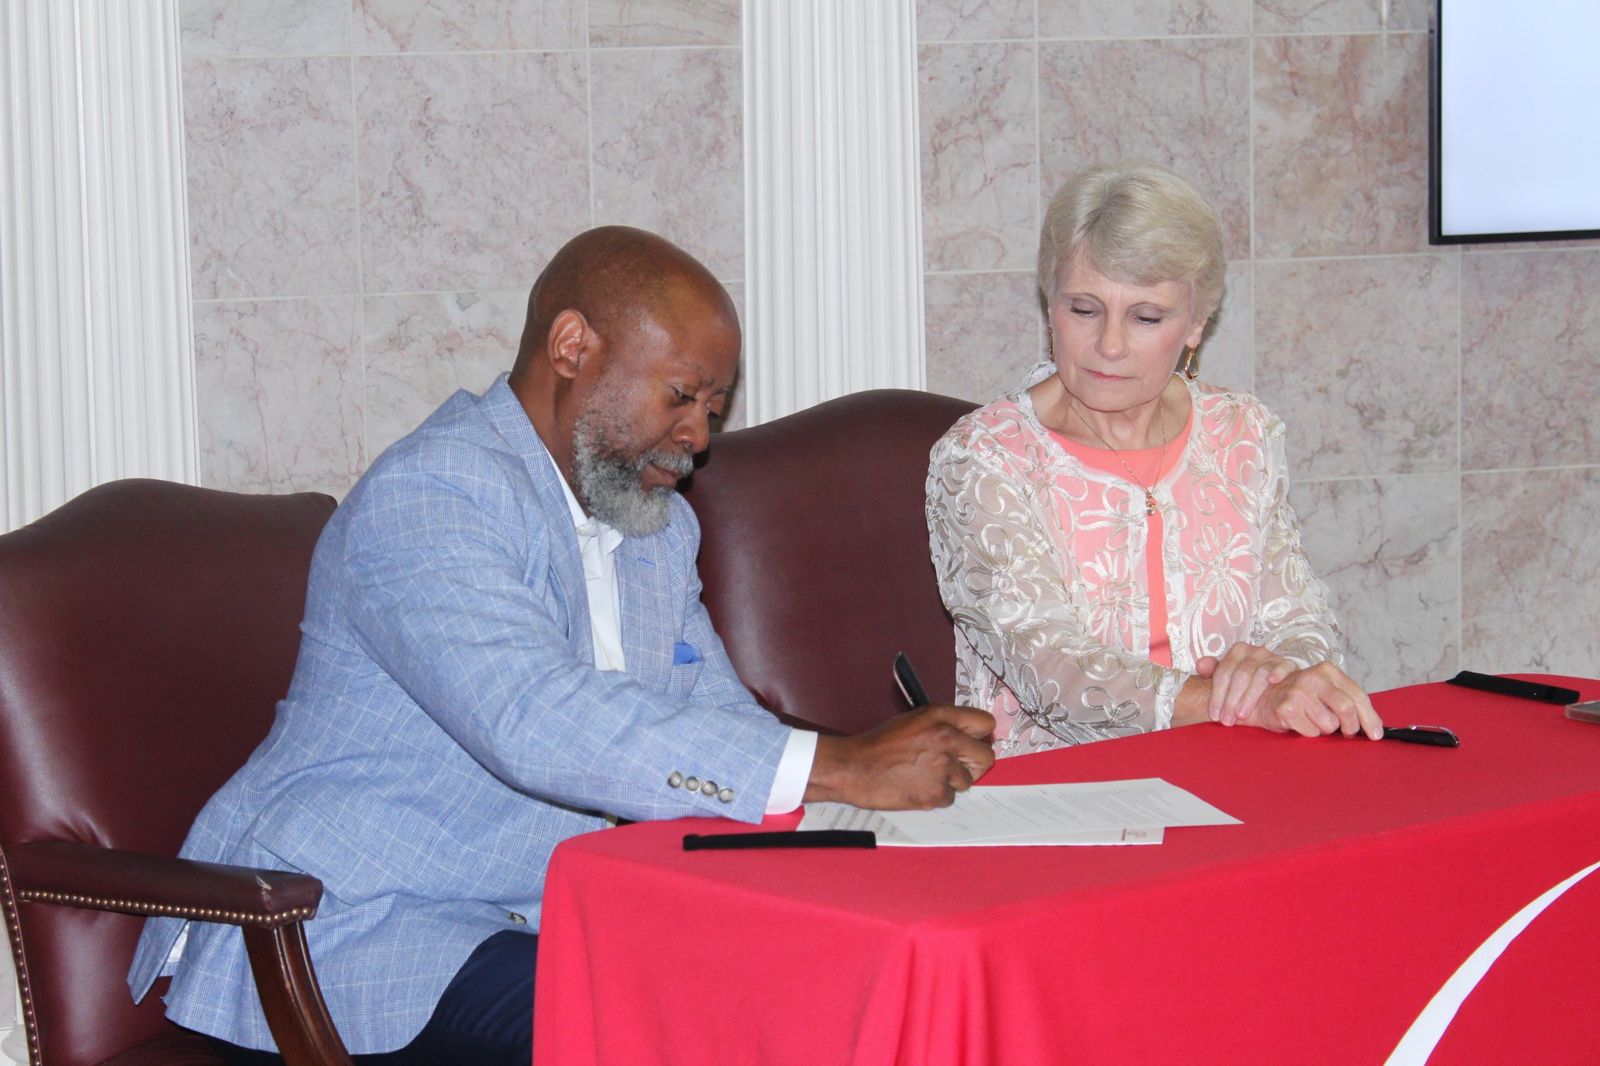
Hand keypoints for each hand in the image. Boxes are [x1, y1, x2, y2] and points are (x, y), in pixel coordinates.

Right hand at [805, 705, 995, 809]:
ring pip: (967, 780)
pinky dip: (936, 796)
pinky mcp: (935, 792)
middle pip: (986, 757)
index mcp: (940, 717)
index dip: (981, 736)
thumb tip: (970, 734)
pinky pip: (950, 798)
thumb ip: (944, 723)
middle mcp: (946, 739)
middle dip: (974, 764)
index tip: (975, 743)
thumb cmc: (880, 745)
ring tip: (925, 776)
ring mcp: (942, 767)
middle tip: (957, 767)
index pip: (985, 723)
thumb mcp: (914, 719)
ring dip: (950, 782)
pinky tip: (917, 787)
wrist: (855, 767)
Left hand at [1195, 643, 1296, 726]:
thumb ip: (1212, 672)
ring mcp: (1273, 657)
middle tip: (1227, 720)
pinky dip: (1278, 672)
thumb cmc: (1247, 686)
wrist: (1275, 690)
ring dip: (1249, 696)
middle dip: (1231, 700)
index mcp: (1238, 651)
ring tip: (1241, 714)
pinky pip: (1285, 666)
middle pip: (1240, 674)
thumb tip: (1200, 664)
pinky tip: (1272, 682)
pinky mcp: (1290, 665)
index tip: (1214, 715)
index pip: (1224, 672)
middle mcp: (1256, 651)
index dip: (1217, 695)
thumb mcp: (1228, 680)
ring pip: (1260, 674)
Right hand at [1248, 661, 1383, 739]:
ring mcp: (1298, 692)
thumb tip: (1375, 727)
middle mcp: (1313, 677)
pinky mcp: (1287, 708)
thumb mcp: (1326, 690)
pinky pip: (1312, 732)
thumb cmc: (1301, 697)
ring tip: (1313, 720)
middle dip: (1351, 726)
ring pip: (1329, 724)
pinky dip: (1310, 732)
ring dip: (1325, 729)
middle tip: (1347, 732)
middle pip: (1346, 709)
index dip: (1370, 718)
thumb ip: (1348, 701)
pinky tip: (1301, 722)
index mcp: (1328, 670)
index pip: (1357, 696)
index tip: (1376, 734)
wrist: (1264, 698)